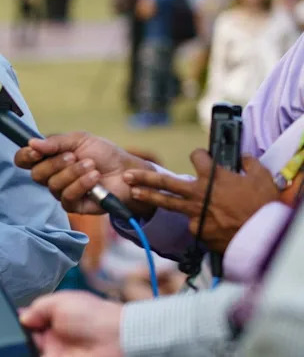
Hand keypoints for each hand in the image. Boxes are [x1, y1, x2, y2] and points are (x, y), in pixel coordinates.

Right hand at [14, 132, 153, 216]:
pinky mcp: (73, 205)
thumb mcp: (80, 140)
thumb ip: (56, 142)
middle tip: (74, 156)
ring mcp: (61, 191)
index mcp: (49, 158)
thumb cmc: (104, 154)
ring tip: (92, 166)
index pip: (24, 160)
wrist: (126, 171)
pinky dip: (81, 185)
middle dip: (55, 164)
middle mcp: (51, 176)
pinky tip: (94, 178)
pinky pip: (67, 197)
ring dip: (73, 173)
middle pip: (36, 174)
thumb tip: (32, 143)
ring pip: (52, 185)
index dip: (26, 156)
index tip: (37, 151)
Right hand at [19, 291, 123, 356]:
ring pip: (31, 348)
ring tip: (19, 339)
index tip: (8, 318)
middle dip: (19, 332)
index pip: (31, 319)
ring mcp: (56, 352)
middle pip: (28, 336)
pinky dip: (31, 353)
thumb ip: (38, 307)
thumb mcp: (60, 301)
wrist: (115, 340)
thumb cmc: (93, 316)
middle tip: (14, 329)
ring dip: (23, 344)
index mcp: (55, 317)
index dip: (20, 319)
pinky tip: (23, 348)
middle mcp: (54, 336)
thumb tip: (22, 317)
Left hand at [124, 150, 279, 253]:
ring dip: (147, 197)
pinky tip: (206, 225)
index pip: (197, 157)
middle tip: (127, 174)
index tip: (200, 157)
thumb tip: (244, 159)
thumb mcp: (261, 177)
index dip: (199, 156)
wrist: (261, 234)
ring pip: (166, 203)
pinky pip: (192, 224)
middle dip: (143, 176)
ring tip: (133, 193)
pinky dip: (196, 223)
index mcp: (212, 176)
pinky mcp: (196, 229)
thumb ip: (248, 165)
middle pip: (164, 181)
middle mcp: (197, 192)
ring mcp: (194, 212)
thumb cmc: (263, 205)